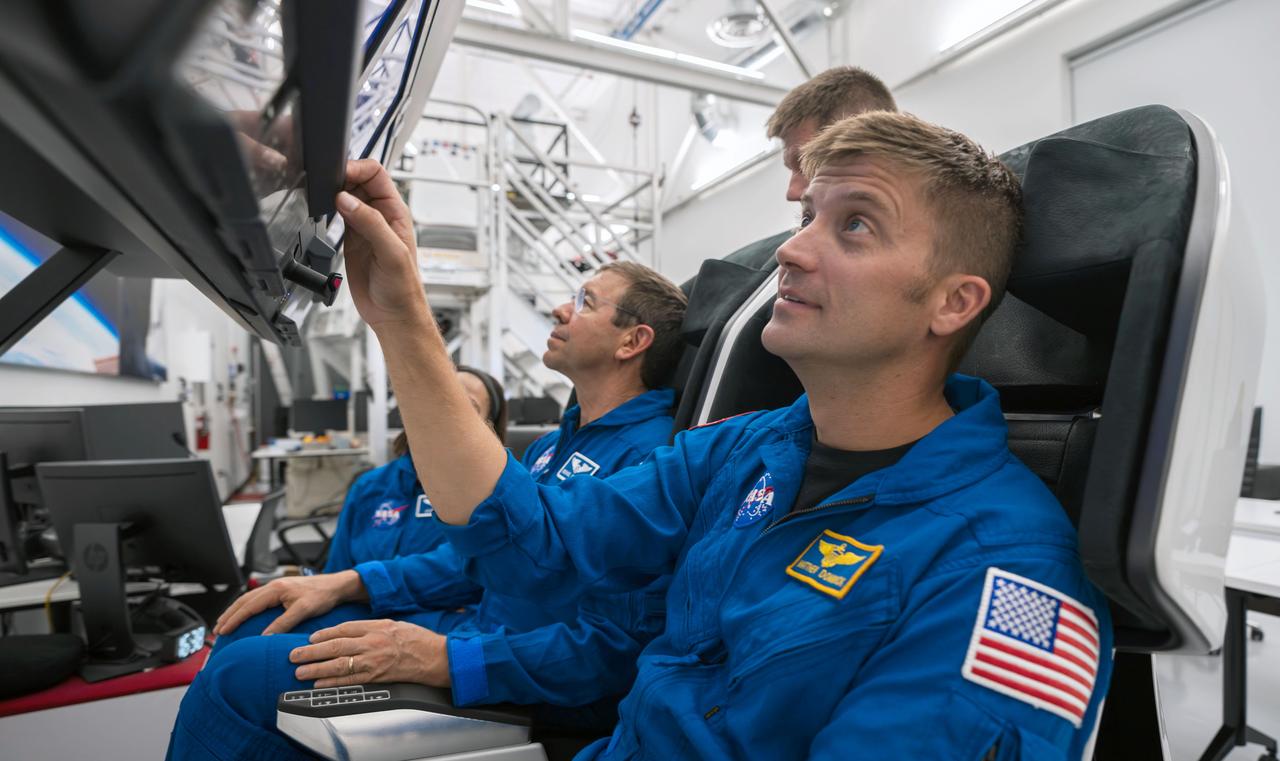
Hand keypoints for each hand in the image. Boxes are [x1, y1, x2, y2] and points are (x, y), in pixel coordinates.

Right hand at [214, 570, 365, 636]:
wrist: (337, 585)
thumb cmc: (322, 596)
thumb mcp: (303, 610)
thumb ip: (283, 623)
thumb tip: (265, 637)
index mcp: (276, 589)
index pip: (248, 606)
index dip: (234, 619)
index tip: (222, 630)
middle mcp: (273, 586)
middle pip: (244, 601)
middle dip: (229, 615)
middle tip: (217, 630)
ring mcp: (277, 587)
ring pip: (249, 599)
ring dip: (235, 611)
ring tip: (224, 623)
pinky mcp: (281, 591)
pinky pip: (257, 599)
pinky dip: (247, 608)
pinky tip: (245, 615)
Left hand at [289, 620, 451, 688]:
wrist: (435, 656)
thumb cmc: (416, 639)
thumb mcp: (393, 624)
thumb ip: (371, 627)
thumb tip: (349, 631)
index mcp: (375, 627)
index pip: (343, 629)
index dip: (324, 634)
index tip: (310, 638)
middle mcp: (372, 643)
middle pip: (335, 646)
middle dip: (311, 651)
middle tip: (295, 655)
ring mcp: (373, 661)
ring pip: (338, 664)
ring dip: (316, 668)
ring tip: (300, 671)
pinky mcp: (377, 676)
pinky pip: (350, 680)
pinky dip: (332, 682)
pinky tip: (319, 683)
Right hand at [337, 159, 429, 329]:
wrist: (393, 314)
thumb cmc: (403, 287)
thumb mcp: (392, 252)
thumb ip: (370, 224)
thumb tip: (346, 200)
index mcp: (395, 212)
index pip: (376, 174)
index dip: (357, 169)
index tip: (340, 175)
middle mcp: (380, 215)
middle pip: (358, 180)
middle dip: (341, 178)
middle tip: (326, 187)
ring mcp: (364, 226)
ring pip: (346, 196)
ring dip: (333, 193)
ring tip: (323, 199)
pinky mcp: (351, 239)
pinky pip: (337, 214)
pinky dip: (328, 209)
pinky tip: (323, 213)